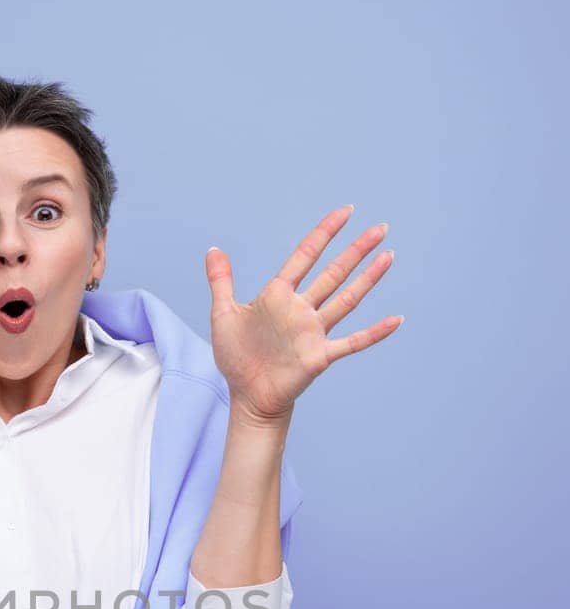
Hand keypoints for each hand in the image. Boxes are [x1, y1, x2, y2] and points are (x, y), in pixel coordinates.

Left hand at [205, 205, 402, 424]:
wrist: (246, 396)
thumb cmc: (236, 357)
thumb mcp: (223, 314)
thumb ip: (221, 281)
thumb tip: (214, 249)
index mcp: (279, 295)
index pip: (306, 256)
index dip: (324, 233)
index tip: (345, 212)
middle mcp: (301, 309)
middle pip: (334, 273)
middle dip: (356, 250)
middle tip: (380, 228)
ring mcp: (313, 332)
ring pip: (347, 299)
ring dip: (368, 279)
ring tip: (388, 256)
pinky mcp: (320, 356)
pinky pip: (352, 342)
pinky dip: (374, 332)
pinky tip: (396, 320)